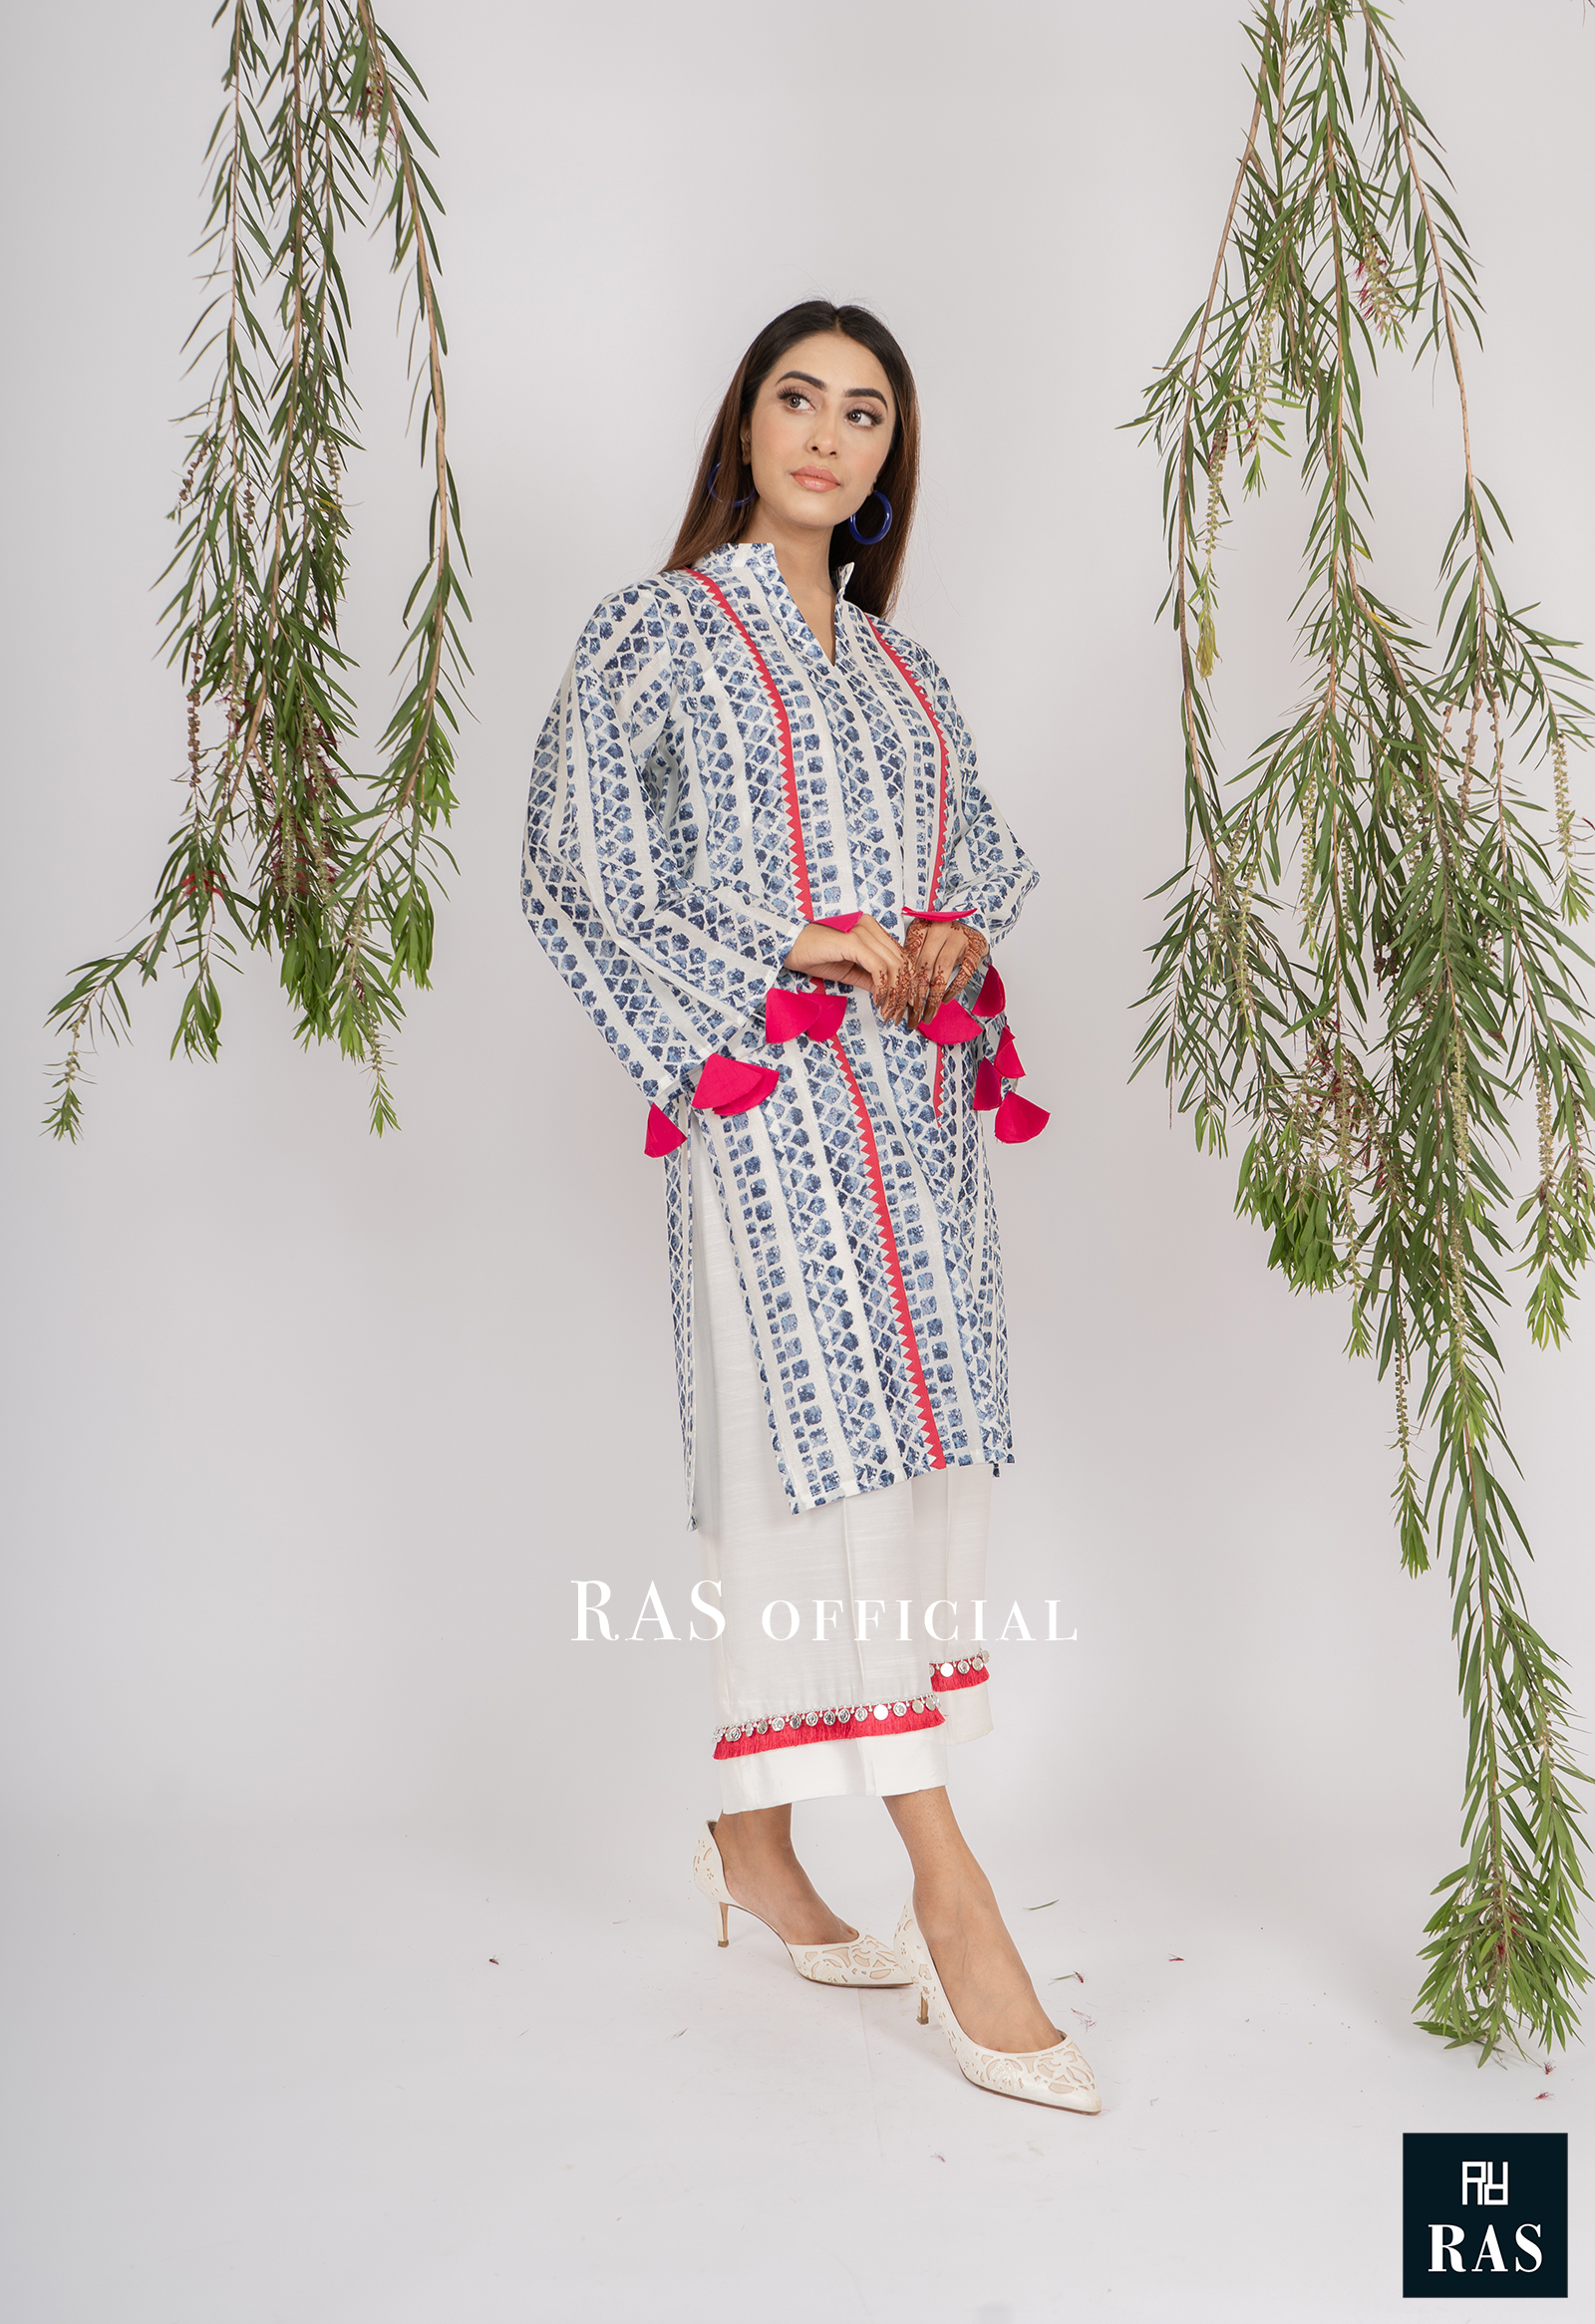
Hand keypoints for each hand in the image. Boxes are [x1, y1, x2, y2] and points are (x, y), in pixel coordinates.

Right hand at [782, 915, 911, 1016]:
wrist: (789, 948)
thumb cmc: (814, 956)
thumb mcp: (849, 970)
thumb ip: (870, 978)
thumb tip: (889, 992)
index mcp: (872, 928)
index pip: (901, 954)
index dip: (909, 980)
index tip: (907, 1002)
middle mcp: (870, 926)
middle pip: (901, 961)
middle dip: (904, 991)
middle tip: (898, 1012)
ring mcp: (862, 932)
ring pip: (893, 965)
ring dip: (894, 993)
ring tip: (887, 1010)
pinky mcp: (853, 941)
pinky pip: (878, 967)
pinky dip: (882, 987)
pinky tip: (878, 1000)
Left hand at [903, 919, 987, 1026]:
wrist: (970, 925)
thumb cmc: (940, 940)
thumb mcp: (923, 945)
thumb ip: (911, 963)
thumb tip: (901, 996)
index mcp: (920, 927)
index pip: (910, 960)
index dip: (906, 985)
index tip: (903, 1005)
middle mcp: (938, 929)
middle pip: (925, 966)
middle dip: (919, 995)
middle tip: (914, 1016)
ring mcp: (958, 936)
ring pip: (943, 968)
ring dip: (934, 995)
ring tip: (929, 1014)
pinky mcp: (975, 946)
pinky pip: (965, 970)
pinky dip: (955, 987)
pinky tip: (946, 1000)